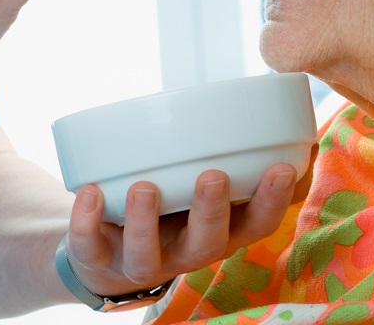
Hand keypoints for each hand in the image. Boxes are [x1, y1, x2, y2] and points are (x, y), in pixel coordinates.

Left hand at [63, 162, 307, 298]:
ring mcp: (143, 260)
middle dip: (211, 212)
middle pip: (208, 245)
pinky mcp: (100, 260)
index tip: (282, 167)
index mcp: (221, 231)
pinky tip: (90, 192)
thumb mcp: (207, 188)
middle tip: (212, 176)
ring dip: (146, 222)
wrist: (107, 253)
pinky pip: (91, 247)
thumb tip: (285, 113)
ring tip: (144, 187)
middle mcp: (187, 252)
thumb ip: (237, 159)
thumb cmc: (172, 203)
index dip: (272, 201)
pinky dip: (88, 222)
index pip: (257, 224)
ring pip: (147, 256)